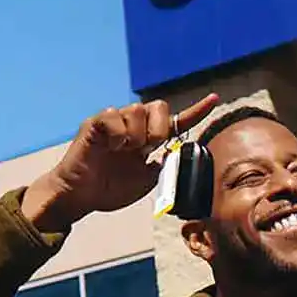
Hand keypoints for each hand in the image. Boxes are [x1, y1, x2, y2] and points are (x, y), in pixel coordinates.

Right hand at [21, 93, 216, 231]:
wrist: (82, 197)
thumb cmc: (110, 188)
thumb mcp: (148, 180)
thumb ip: (164, 165)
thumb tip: (176, 152)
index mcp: (148, 139)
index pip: (176, 121)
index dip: (196, 111)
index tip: (214, 100)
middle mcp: (133, 126)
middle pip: (158, 107)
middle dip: (159, 129)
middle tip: (146, 150)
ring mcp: (114, 122)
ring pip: (137, 110)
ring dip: (136, 134)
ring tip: (124, 151)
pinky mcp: (96, 123)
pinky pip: (113, 115)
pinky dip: (117, 133)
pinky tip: (110, 146)